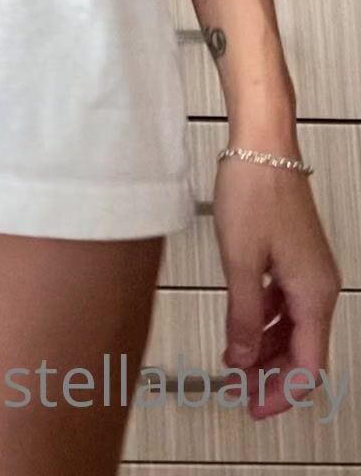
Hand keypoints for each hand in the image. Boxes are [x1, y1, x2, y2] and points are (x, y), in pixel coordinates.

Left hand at [214, 154, 341, 420]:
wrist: (263, 144)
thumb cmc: (255, 191)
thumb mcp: (240, 261)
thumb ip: (242, 316)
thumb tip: (242, 360)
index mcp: (313, 294)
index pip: (307, 366)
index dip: (281, 395)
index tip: (255, 409)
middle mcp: (319, 287)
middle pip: (302, 351)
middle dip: (271, 377)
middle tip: (241, 394)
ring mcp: (308, 271)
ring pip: (292, 329)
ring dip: (265, 351)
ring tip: (235, 366)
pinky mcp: (295, 257)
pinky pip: (284, 304)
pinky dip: (264, 322)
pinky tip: (240, 328)